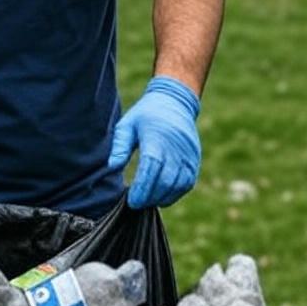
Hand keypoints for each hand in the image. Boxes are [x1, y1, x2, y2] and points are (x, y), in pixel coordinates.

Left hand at [107, 75, 200, 208]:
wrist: (174, 102)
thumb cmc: (145, 115)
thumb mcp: (127, 124)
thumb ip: (120, 146)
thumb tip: (112, 167)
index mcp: (157, 137)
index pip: (151, 168)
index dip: (142, 188)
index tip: (131, 199)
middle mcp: (176, 148)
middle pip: (165, 181)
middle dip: (150, 197)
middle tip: (136, 203)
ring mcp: (188, 155)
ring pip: (178, 185)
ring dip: (162, 197)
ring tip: (147, 200)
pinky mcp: (194, 160)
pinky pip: (187, 183)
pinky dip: (174, 194)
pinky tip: (161, 196)